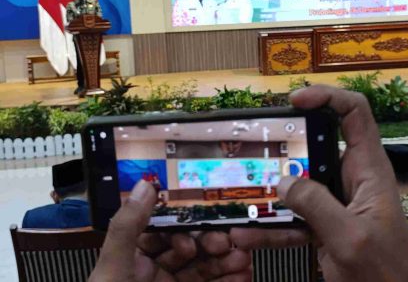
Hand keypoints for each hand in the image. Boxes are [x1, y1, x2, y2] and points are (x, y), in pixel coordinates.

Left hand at [89, 180, 250, 281]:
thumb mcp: (113, 269)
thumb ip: (129, 227)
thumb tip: (144, 185)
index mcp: (133, 255)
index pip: (166, 228)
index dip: (189, 224)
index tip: (208, 223)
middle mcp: (154, 270)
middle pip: (191, 248)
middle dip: (214, 244)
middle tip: (234, 244)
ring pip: (204, 270)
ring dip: (227, 264)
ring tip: (246, 261)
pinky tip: (243, 278)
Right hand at [231, 85, 407, 281]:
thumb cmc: (386, 274)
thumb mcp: (350, 238)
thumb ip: (316, 205)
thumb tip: (283, 181)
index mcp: (368, 168)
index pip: (354, 112)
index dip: (327, 96)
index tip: (294, 101)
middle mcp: (352, 176)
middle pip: (317, 143)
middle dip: (286, 144)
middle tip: (257, 148)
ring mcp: (336, 200)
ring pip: (300, 180)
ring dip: (272, 188)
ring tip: (244, 193)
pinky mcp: (324, 221)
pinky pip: (294, 214)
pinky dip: (273, 223)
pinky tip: (249, 232)